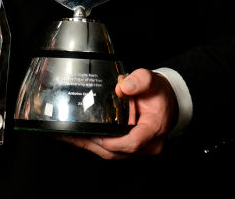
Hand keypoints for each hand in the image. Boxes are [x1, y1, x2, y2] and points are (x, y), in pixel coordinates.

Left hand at [58, 68, 176, 158]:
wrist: (167, 102)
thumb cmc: (159, 93)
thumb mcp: (153, 81)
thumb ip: (140, 80)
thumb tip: (122, 86)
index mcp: (154, 130)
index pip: (132, 143)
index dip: (112, 141)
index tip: (96, 134)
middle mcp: (147, 146)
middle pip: (116, 152)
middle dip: (91, 143)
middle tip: (70, 133)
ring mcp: (138, 150)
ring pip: (110, 154)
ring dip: (88, 145)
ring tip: (67, 135)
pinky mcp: (129, 149)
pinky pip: (110, 150)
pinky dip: (94, 143)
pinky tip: (78, 136)